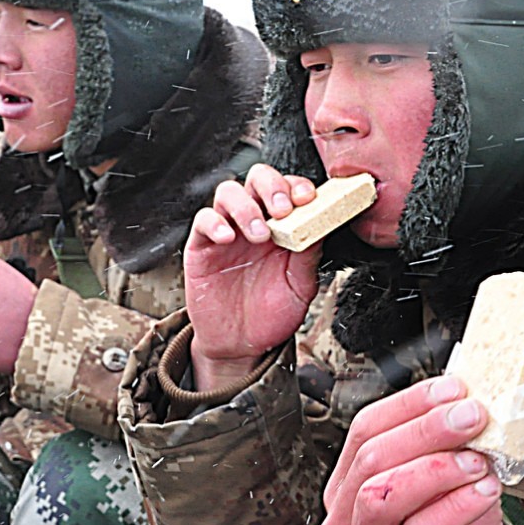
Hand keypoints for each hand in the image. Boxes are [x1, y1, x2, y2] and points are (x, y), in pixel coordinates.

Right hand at [186, 164, 321, 391]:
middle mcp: (254, 222)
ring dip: (245, 206)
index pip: (288, 188)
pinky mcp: (201, 247)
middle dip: (272, 186)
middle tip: (282, 210)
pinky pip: (203, 221)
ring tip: (258, 234)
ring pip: (228, 192)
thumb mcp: (300, 286)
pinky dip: (214, 223)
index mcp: (283, 226)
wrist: (241, 345)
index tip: (307, 199)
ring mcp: (227, 232)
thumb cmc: (271, 313)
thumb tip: (322, 223)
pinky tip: (228, 238)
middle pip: (257, 178)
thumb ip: (308, 254)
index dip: (297, 186)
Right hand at [316, 377, 504, 524]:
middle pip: (373, 455)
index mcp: (347, 489)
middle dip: (427, 427)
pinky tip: (484, 492)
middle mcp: (342, 522)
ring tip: (479, 460)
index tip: (456, 388)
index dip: (410, 403)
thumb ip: (453, 450)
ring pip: (384, 493)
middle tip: (474, 415)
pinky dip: (455, 505)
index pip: (365, 429)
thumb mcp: (451, 486)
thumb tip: (475, 404)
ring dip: (437, 466)